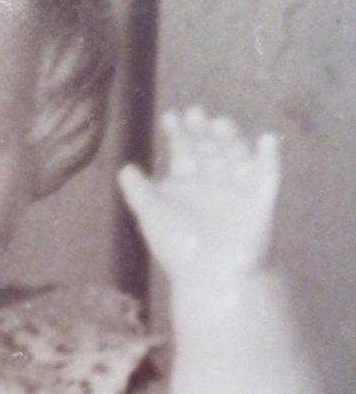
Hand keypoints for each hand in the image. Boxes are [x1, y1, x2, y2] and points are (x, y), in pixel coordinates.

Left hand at [118, 107, 280, 286]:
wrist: (211, 278)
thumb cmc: (178, 250)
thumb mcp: (153, 216)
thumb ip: (139, 192)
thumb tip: (124, 168)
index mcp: (187, 178)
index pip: (184, 146)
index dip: (179, 131)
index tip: (171, 117)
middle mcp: (213, 176)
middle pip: (210, 144)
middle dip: (203, 130)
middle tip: (196, 115)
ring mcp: (238, 185)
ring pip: (237, 152)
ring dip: (231, 137)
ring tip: (221, 124)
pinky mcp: (261, 198)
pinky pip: (268, 173)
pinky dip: (269, 156)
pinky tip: (265, 139)